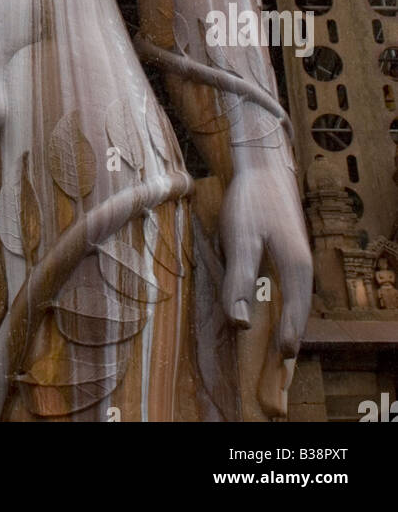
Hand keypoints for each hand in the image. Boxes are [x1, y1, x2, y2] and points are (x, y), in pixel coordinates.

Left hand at [219, 159, 312, 415]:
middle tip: (278, 375)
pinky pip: (287, 292)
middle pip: (298, 316)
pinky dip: (281, 311)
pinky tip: (269, 316)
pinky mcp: (288, 255)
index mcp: (296, 270)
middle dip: (288, 343)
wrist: (264, 168)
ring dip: (285, 328)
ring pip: (293, 304)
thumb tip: (240, 324)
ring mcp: (297, 262)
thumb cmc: (252, 201)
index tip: (278, 366)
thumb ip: (240, 280)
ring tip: (275, 357)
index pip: (294, 317)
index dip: (286, 342)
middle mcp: (303, 270)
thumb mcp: (241, 240)